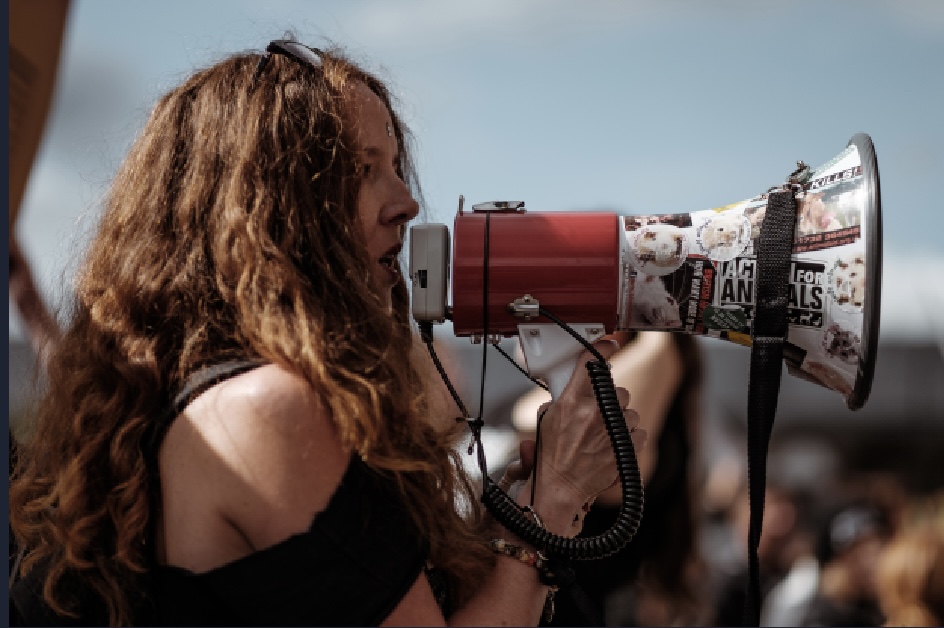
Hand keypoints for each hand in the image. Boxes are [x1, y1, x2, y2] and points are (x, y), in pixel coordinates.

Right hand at [522, 340, 646, 531]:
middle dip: (610, 399)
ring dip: (620, 419)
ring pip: (629, 411)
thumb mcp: (547, 418)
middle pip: (617, 389)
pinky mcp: (625, 448)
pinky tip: (615, 444)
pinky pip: (639, 431)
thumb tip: (577, 385)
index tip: (610, 344)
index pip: (592, 363)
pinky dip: (630, 437)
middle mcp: (594, 412)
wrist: (560, 487)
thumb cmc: (551, 457)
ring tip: (604, 433)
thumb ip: (564, 397)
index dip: (604, 349)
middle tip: (597, 412)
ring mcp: (612, 430)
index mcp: (572, 401)